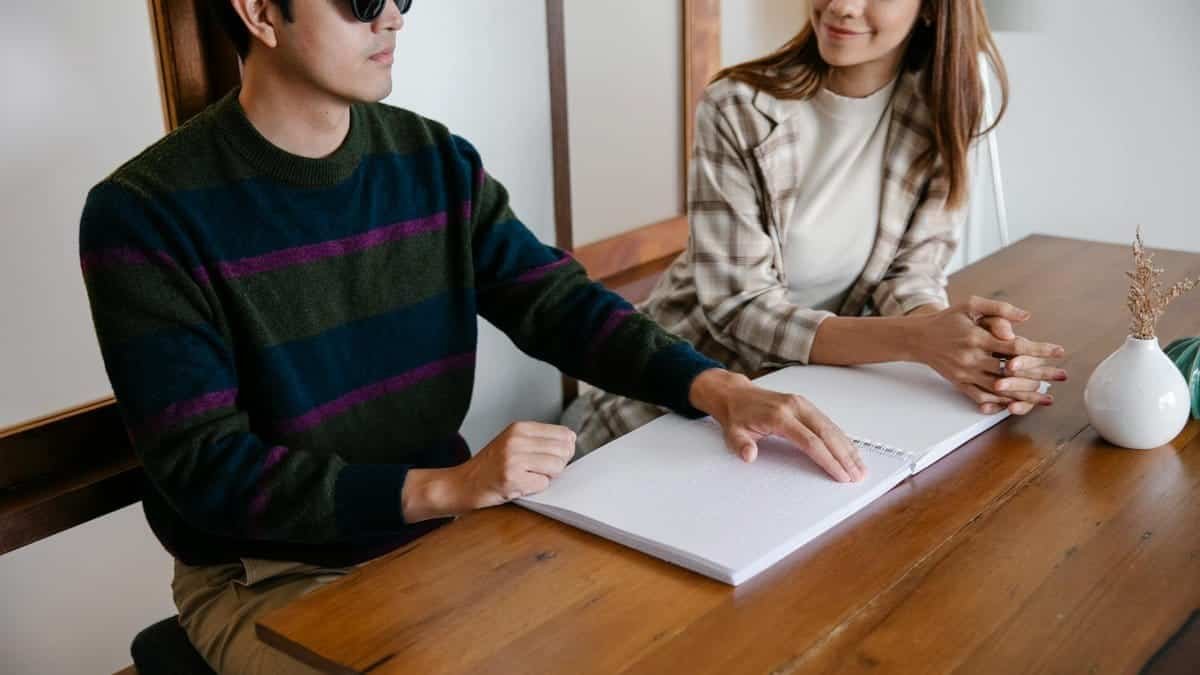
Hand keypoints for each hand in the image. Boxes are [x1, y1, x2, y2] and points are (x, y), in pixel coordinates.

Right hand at [401, 422, 574, 521]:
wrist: (460, 485)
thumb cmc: (489, 467)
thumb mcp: (512, 443)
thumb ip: (540, 440)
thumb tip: (572, 441)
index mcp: (519, 428)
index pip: (564, 434)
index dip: (564, 450)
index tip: (550, 457)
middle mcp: (516, 440)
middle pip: (564, 451)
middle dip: (556, 465)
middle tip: (536, 470)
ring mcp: (513, 459)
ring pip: (557, 467)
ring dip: (546, 477)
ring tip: (526, 477)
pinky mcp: (511, 479)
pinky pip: (543, 484)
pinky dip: (534, 489)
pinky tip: (518, 486)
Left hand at [689, 370, 865, 482]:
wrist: (735, 395)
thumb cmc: (737, 415)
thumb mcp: (732, 433)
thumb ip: (741, 445)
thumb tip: (748, 455)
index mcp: (779, 415)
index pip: (810, 441)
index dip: (827, 459)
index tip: (840, 474)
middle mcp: (795, 407)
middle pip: (827, 433)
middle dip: (845, 456)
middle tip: (857, 474)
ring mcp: (802, 404)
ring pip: (831, 427)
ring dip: (847, 447)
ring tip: (859, 466)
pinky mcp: (805, 405)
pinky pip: (828, 422)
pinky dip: (841, 437)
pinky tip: (849, 450)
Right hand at [908, 297, 1065, 414]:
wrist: (919, 338)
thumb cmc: (947, 319)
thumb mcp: (971, 305)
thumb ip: (999, 308)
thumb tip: (1026, 317)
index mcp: (977, 338)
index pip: (1015, 347)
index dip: (1039, 350)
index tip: (1059, 352)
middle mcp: (972, 359)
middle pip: (1012, 372)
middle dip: (1041, 375)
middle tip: (1062, 376)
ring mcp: (965, 374)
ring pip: (1000, 390)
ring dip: (1026, 395)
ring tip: (1047, 398)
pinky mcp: (959, 384)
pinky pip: (982, 398)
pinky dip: (1001, 404)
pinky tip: (1018, 405)